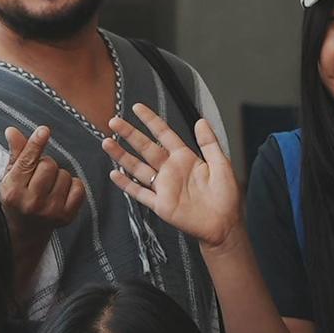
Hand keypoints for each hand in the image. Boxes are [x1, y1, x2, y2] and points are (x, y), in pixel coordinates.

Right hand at [0, 124, 86, 238]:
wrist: (25, 231)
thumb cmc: (17, 197)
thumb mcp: (11, 176)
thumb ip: (16, 153)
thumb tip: (12, 130)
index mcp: (12, 191)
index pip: (27, 162)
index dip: (36, 144)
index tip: (44, 130)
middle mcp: (31, 203)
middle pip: (49, 165)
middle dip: (46, 163)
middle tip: (39, 174)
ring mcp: (50, 212)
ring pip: (65, 175)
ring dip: (59, 175)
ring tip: (48, 186)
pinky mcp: (66, 217)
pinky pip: (79, 187)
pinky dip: (73, 185)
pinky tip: (61, 192)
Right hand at [103, 104, 240, 245]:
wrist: (225, 224)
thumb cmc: (226, 196)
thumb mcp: (221, 164)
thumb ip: (209, 143)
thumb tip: (201, 121)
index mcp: (185, 158)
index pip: (164, 134)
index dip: (151, 120)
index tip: (137, 108)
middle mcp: (171, 170)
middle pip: (146, 147)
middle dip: (129, 134)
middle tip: (114, 121)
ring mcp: (164, 187)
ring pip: (138, 167)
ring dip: (122, 156)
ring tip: (107, 142)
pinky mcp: (160, 204)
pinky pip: (140, 192)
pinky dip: (126, 184)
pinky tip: (114, 174)